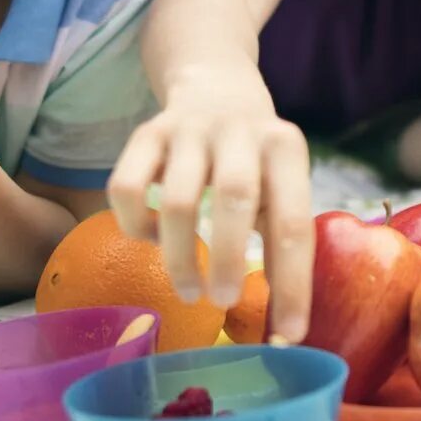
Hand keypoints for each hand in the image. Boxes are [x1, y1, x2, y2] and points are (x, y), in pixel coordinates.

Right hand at [106, 82, 313, 343]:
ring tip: (190, 291)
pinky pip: (126, 186)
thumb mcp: (281, 186)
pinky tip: (152, 240)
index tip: (290, 333)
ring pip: (177, 199)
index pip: (294, 221)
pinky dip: (136, 224)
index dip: (293, 282)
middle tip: (223, 302)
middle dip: (229, 258)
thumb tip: (285, 325)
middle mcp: (239, 131)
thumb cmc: (256, 160)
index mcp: (285, 147)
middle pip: (234, 196)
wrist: (216, 87)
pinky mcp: (144, 133)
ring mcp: (188, 129)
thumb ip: (282, 241)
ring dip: (181, 255)